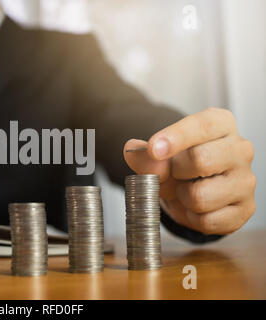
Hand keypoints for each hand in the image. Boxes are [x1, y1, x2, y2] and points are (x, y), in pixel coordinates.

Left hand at [124, 107, 255, 234]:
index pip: (201, 126)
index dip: (174, 138)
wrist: (194, 187)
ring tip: (186, 189)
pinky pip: (207, 221)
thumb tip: (136, 153)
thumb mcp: (158, 153)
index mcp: (221, 124)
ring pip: (200, 197)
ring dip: (183, 198)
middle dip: (175, 172)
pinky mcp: (245, 209)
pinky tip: (196, 207)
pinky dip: (192, 218)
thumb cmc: (180, 163)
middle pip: (200, 160)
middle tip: (175, 173)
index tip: (153, 149)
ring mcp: (246, 180)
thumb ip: (145, 154)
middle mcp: (240, 149)